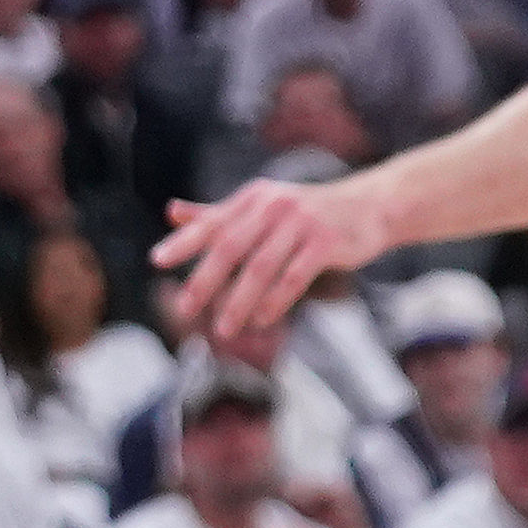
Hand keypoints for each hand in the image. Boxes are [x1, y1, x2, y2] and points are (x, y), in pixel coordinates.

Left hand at [157, 175, 387, 352]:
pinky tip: (261, 320)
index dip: (184, 242)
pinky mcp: (326, 243)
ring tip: (223, 328)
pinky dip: (275, 300)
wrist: (370, 207)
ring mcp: (301, 223)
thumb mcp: (262, 207)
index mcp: (252, 199)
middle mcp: (272, 206)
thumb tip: (171, 212)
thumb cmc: (308, 212)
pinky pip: (294, 277)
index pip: (212, 223)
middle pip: (231, 248)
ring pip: (261, 268)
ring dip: (239, 301)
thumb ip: (218, 214)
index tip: (157, 261)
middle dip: (205, 281)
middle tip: (185, 310)